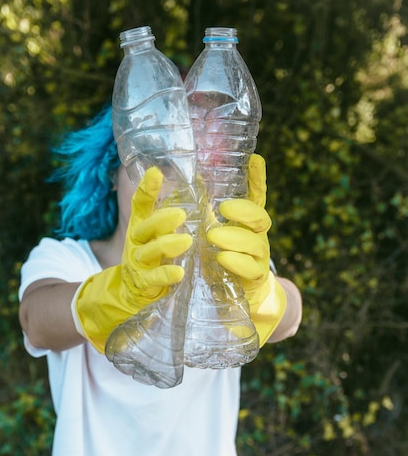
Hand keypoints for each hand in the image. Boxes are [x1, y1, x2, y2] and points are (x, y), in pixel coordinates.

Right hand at [72, 167, 192, 352]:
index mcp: (140, 228)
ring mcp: (137, 264)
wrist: (126, 293)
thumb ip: (171, 221)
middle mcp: (136, 243)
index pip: (140, 205)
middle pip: (144, 228)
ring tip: (186, 242)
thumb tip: (199, 191)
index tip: (155, 173)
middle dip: (161, 220)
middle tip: (180, 214)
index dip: (146, 189)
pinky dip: (165, 275)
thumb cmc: (150, 260)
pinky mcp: (142, 284)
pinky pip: (153, 279)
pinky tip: (178, 272)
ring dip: (166, 246)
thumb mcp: (156, 238)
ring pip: (149, 252)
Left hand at [206, 153, 285, 345]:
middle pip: (260, 218)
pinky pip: (251, 269)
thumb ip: (207, 212)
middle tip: (223, 208)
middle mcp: (258, 237)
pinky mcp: (255, 279)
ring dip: (234, 237)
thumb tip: (195, 181)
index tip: (255, 159)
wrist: (238, 296)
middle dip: (244, 211)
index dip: (257, 179)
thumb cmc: (222, 259)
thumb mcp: (213, 233)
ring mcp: (259, 258)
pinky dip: (236, 262)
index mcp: (248, 223)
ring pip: (255, 243)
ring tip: (213, 236)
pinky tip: (222, 258)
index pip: (257, 197)